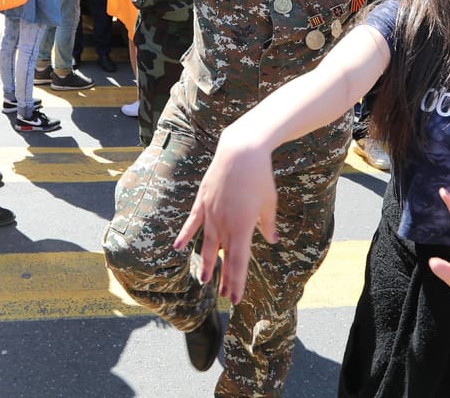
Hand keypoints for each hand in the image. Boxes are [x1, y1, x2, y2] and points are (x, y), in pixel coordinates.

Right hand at [173, 131, 278, 304]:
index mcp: (243, 226)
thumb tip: (271, 240)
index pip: (238, 261)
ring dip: (206, 263)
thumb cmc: (260, 176)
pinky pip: (193, 222)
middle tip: (225, 296)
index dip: (237, 281)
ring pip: (207, 243)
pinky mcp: (203, 201)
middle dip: (225, 278)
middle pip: (223, 257)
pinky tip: (177, 248)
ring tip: (204, 279)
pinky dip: (185, 236)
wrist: (242, 150)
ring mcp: (211, 212)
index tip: (235, 298)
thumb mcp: (269, 202)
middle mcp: (225, 223)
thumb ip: (268, 224)